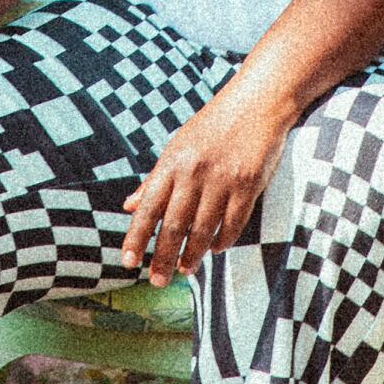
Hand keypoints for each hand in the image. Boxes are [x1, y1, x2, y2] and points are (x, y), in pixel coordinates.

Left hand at [120, 81, 293, 285]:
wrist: (256, 102)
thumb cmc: (213, 126)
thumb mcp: (178, 146)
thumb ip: (155, 178)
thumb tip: (129, 205)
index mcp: (172, 162)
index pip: (148, 207)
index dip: (136, 237)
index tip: (127, 262)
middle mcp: (194, 172)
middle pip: (173, 226)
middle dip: (162, 258)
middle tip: (156, 281)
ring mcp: (223, 180)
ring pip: (203, 231)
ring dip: (192, 255)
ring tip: (185, 269)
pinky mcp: (249, 185)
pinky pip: (232, 225)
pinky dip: (222, 242)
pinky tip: (214, 250)